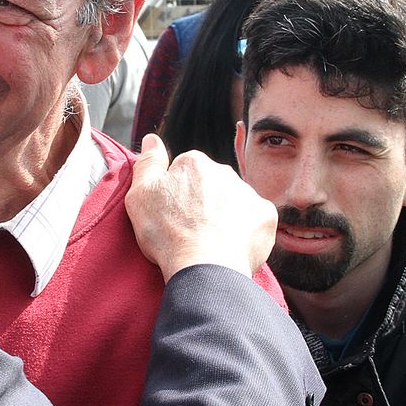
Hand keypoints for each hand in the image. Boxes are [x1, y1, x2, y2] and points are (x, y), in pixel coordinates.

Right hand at [125, 133, 276, 279]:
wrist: (206, 267)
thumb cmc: (168, 233)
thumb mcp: (140, 195)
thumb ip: (147, 163)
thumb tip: (152, 138)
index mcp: (194, 163)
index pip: (183, 172)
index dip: (174, 195)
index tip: (170, 215)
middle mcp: (224, 171)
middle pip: (210, 185)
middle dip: (202, 202)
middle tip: (189, 230)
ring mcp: (248, 192)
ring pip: (233, 202)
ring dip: (223, 216)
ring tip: (209, 242)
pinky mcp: (265, 215)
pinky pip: (254, 220)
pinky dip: (244, 231)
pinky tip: (230, 246)